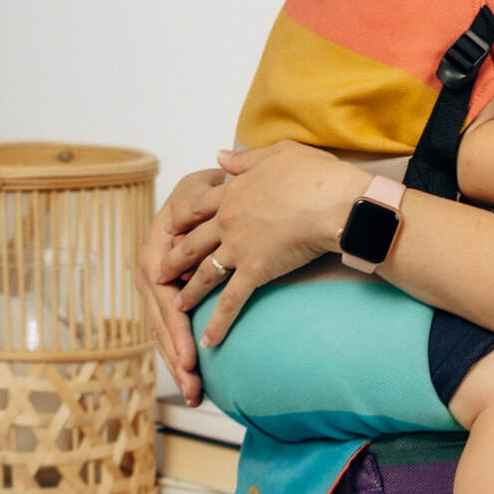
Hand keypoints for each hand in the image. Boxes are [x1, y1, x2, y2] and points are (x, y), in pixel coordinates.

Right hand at [136, 162, 229, 403]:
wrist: (204, 193)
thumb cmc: (203, 193)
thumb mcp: (197, 190)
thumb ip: (195, 203)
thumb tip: (187, 217)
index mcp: (155, 255)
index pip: (165, 300)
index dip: (177, 331)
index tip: (193, 357)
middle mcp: (151, 277)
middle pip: (161, 326)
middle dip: (177, 359)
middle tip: (193, 387)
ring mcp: (156, 292)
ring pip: (163, 335)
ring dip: (177, 366)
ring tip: (194, 395)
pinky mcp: (167, 300)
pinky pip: (170, 333)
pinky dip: (180, 357)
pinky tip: (194, 385)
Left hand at [157, 141, 359, 359]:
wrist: (333, 201)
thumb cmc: (315, 174)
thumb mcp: (277, 153)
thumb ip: (244, 158)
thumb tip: (219, 156)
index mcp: (232, 193)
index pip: (195, 207)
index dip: (180, 220)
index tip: (170, 230)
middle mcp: (227, 221)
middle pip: (190, 243)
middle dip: (173, 260)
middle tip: (159, 274)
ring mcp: (239, 248)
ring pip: (204, 274)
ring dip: (189, 293)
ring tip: (177, 307)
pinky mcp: (255, 271)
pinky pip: (230, 301)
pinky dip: (217, 322)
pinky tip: (209, 340)